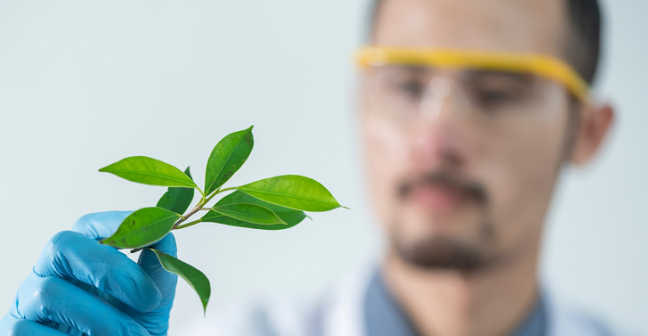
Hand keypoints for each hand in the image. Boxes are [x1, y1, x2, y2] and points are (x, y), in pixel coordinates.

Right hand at [0, 211, 177, 335]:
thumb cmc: (128, 333)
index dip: (118, 224)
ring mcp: (26, 303)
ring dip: (102, 319)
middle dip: (110, 268)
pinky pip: (30, 332)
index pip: (89, 225)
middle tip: (149, 298)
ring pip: (50, 293)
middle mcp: (49, 273)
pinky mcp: (14, 333)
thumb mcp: (150, 307)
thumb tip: (166, 235)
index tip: (155, 235)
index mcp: (81, 259)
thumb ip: (158, 274)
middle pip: (62, 245)